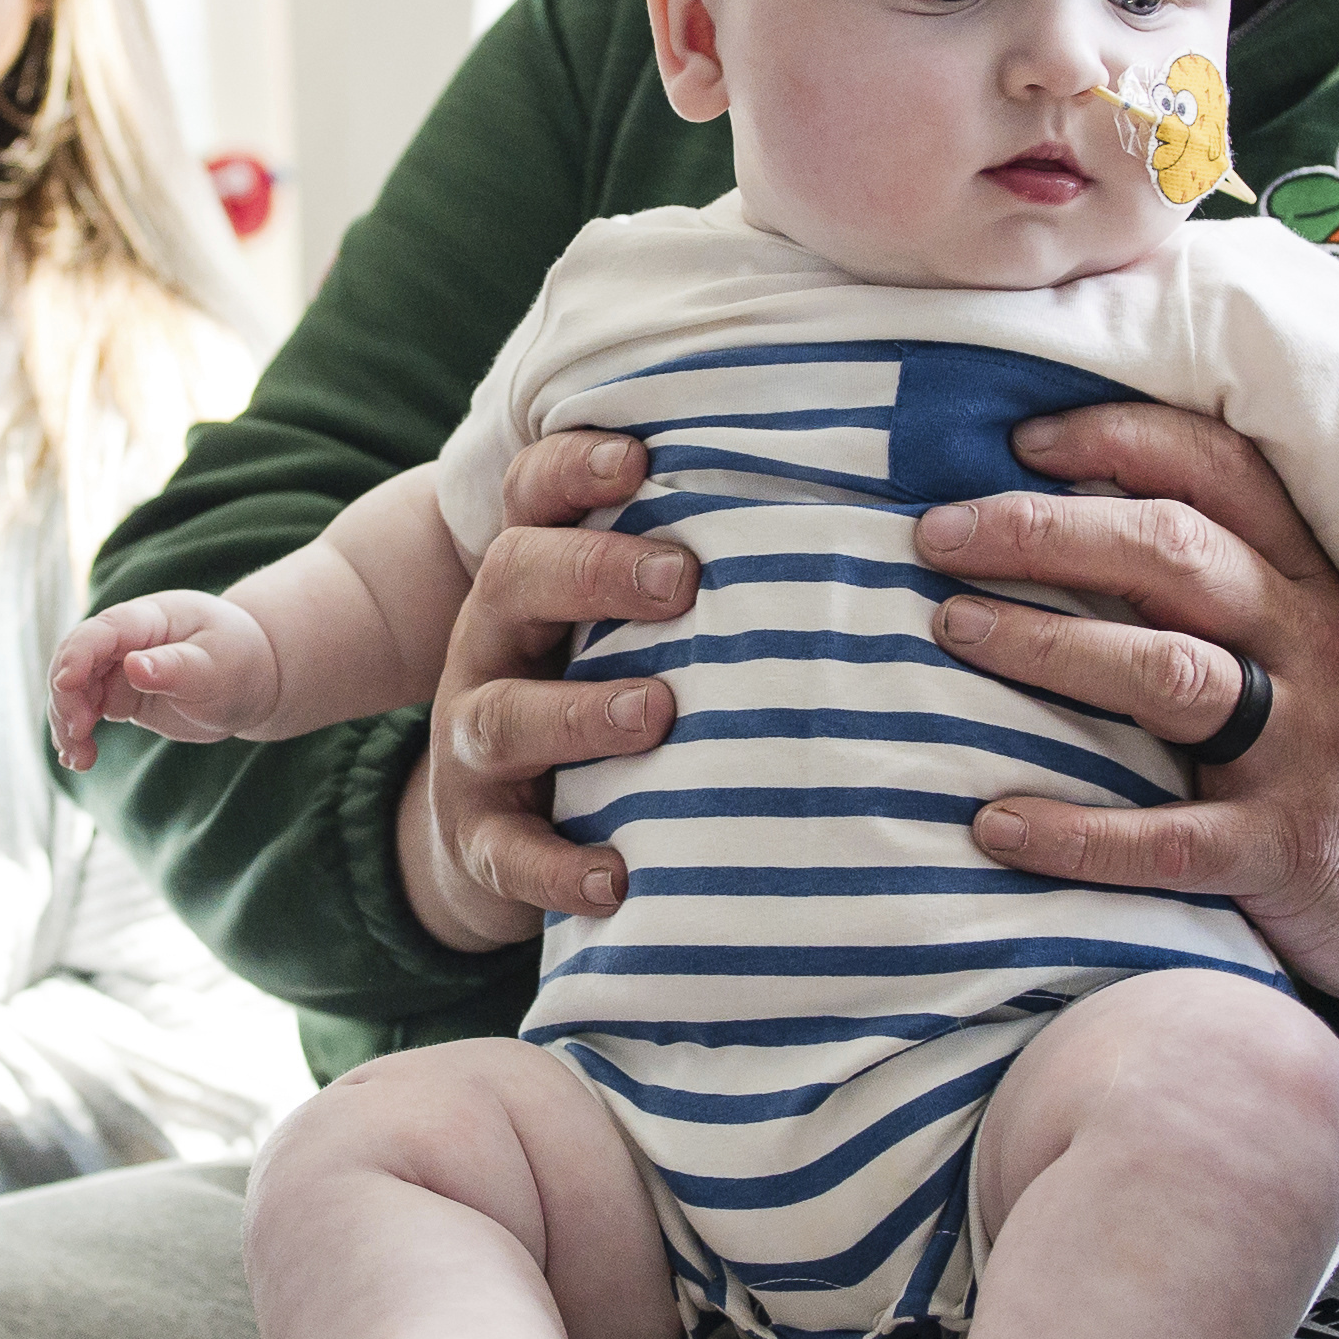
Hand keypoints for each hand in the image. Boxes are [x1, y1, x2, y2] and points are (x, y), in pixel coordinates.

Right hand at [50, 591, 284, 766]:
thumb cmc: (240, 663)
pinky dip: (77, 734)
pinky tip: (78, 760)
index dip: (78, 654)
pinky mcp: (119, 695)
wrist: (252, 680)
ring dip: (67, 722)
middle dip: (67, 696)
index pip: (102, 630)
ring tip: (79, 759)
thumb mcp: (218, 666)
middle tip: (78, 734)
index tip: (66, 684)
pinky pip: (86, 711)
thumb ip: (177, 667)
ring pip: (74, 690)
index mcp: (151, 618)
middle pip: (76, 659)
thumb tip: (133, 667)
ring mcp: (118, 668)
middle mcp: (126, 640)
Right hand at [391, 429, 692, 952]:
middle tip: (681, 579)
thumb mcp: (632, 630)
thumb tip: (865, 520)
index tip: (638, 459)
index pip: (534, 499)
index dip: (573, 469)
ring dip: (578, 712)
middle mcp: (491, 647)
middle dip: (593, 572)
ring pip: (500, 715)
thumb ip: (704, 577)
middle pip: (513, 579)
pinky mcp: (480, 837)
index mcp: (533, 582)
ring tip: (656, 713)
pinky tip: (617, 878)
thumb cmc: (610, 696)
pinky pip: (508, 852)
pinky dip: (558, 866)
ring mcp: (473, 746)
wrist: (504, 835)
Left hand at [912, 400, 1338, 1008]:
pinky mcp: (1288, 850)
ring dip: (1047, 645)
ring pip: (1166, 672)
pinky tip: (994, 823)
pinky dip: (1075, 832)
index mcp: (1316, 581)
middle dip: (1045, 531)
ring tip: (949, 628)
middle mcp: (1316, 646)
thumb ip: (1225, 581)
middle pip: (1173, 555)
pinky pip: (1168, 839)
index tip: (1019, 440)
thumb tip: (1061, 508)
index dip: (1118, 443)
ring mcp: (1307, 749)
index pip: (1221, 473)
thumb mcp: (1318, 639)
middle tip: (937, 534)